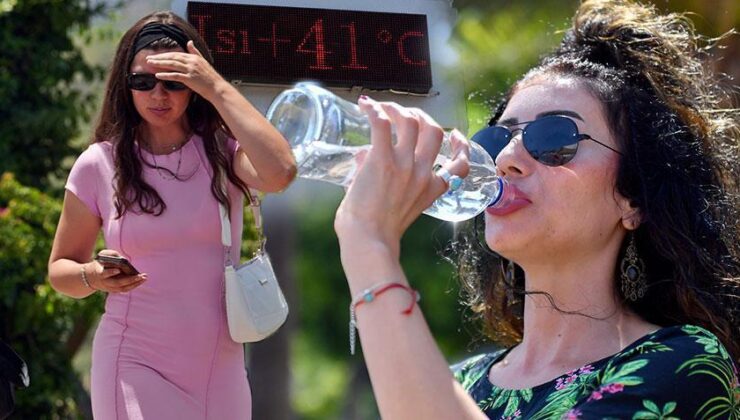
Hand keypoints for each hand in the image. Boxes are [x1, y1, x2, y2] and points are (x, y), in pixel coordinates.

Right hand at [87, 250, 146, 292]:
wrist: (90, 277)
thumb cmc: (100, 263)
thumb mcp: (102, 255)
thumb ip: (111, 255)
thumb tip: (123, 259)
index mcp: (99, 273)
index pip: (104, 274)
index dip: (111, 272)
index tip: (118, 270)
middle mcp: (104, 283)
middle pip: (118, 283)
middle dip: (130, 280)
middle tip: (141, 276)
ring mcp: (109, 288)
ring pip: (122, 288)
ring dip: (134, 284)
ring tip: (144, 278)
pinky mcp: (113, 290)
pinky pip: (125, 289)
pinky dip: (133, 285)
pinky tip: (141, 280)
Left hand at [146, 40, 226, 102]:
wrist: (217, 88)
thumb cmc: (211, 78)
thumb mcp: (203, 62)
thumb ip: (195, 52)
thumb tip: (189, 42)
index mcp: (194, 57)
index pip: (176, 54)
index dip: (165, 54)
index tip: (155, 56)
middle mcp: (192, 62)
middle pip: (172, 57)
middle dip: (159, 57)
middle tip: (148, 58)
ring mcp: (191, 70)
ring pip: (172, 64)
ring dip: (159, 64)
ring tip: (150, 64)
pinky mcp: (190, 78)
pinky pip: (175, 75)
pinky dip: (166, 75)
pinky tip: (157, 75)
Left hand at [334, 97, 469, 256]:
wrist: (368, 242)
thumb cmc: (373, 232)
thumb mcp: (395, 208)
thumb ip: (384, 179)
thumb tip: (362, 156)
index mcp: (431, 189)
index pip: (460, 164)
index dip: (461, 146)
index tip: (454, 135)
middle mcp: (422, 173)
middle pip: (434, 131)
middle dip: (420, 116)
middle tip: (402, 115)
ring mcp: (404, 165)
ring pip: (411, 121)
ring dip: (396, 109)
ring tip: (380, 108)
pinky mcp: (382, 160)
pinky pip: (381, 123)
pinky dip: (374, 110)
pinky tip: (366, 106)